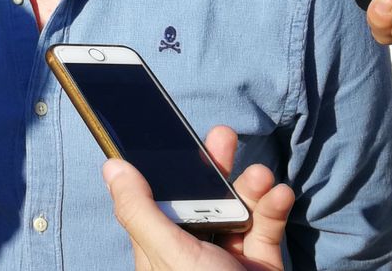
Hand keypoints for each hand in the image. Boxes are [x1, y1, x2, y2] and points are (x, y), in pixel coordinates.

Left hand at [102, 126, 294, 270]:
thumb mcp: (168, 253)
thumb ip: (141, 210)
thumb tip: (112, 165)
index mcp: (159, 243)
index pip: (158, 193)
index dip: (166, 163)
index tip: (172, 132)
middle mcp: (191, 246)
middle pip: (200, 193)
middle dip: (215, 164)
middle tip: (225, 136)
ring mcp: (227, 253)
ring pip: (238, 204)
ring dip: (253, 186)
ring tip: (263, 178)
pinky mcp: (260, 261)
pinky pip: (267, 225)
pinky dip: (274, 207)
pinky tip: (280, 196)